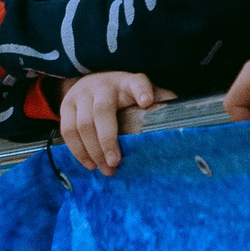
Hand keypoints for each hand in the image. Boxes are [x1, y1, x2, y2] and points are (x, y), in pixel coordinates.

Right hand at [59, 73, 174, 174]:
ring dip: (92, 151)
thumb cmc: (126, 95)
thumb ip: (161, 105)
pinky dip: (78, 150)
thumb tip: (182, 123)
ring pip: (82, 124)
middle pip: (102, 111)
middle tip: (115, 163)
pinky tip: (90, 164)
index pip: (137, 82)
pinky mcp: (66, 105)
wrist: (91, 81)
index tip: (147, 102)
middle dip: (108, 139)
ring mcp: (82, 95)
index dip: (142, 90)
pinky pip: (68, 130)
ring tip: (105, 169)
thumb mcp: (144, 95)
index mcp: (128, 83)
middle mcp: (104, 86)